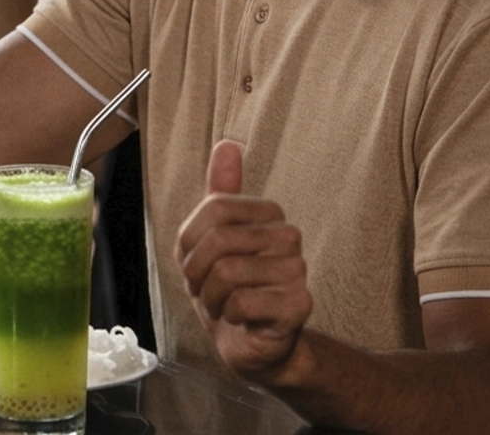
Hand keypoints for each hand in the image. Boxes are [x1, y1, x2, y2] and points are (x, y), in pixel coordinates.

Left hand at [176, 140, 312, 381]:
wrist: (251, 343)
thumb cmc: (230, 289)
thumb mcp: (212, 238)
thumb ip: (221, 192)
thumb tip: (227, 146)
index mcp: (268, 214)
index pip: (213, 208)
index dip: (191, 241)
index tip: (197, 260)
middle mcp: (288, 236)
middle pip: (218, 240)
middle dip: (197, 272)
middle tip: (206, 288)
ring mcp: (297, 270)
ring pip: (227, 272)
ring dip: (211, 297)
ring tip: (222, 304)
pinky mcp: (298, 305)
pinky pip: (241, 302)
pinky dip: (228, 315)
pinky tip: (241, 318)